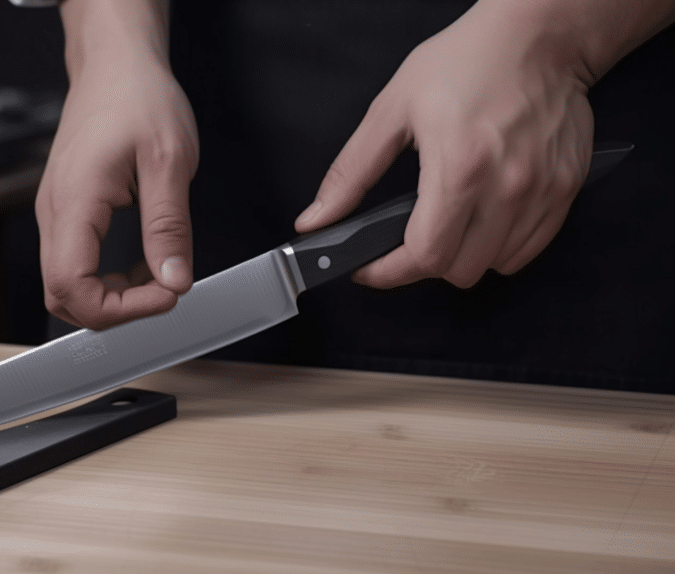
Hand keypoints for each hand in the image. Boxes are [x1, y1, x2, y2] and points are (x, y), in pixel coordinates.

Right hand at [35, 57, 197, 329]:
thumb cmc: (138, 98)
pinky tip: (142, 262)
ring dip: (112, 296)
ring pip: (66, 284)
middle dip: (114, 311)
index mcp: (75, 201)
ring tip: (157, 275)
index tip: (166, 294)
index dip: (120, 309)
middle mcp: (55, 212)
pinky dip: (107, 277)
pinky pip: (75, 263)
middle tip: (163, 291)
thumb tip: (175, 280)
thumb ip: (169, 227)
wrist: (114, 67)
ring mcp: (55, 213)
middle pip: (61, 297)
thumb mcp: (169, 161)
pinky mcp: (65, 212)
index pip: (73, 287)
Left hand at [294, 2, 594, 288]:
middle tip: (407, 238)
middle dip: (423, 263)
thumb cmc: (467, 61)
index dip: (388, 273)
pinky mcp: (565, 190)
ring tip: (448, 222)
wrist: (538, 35)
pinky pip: (530, 248)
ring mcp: (541, 192)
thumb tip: (317, 219)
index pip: (424, 256)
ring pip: (495, 265)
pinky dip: (501, 246)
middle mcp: (506, 187)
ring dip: (464, 255)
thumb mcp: (392, 110)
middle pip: (459, 271)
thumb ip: (351, 173)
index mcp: (459, 167)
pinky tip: (483, 216)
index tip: (369, 270)